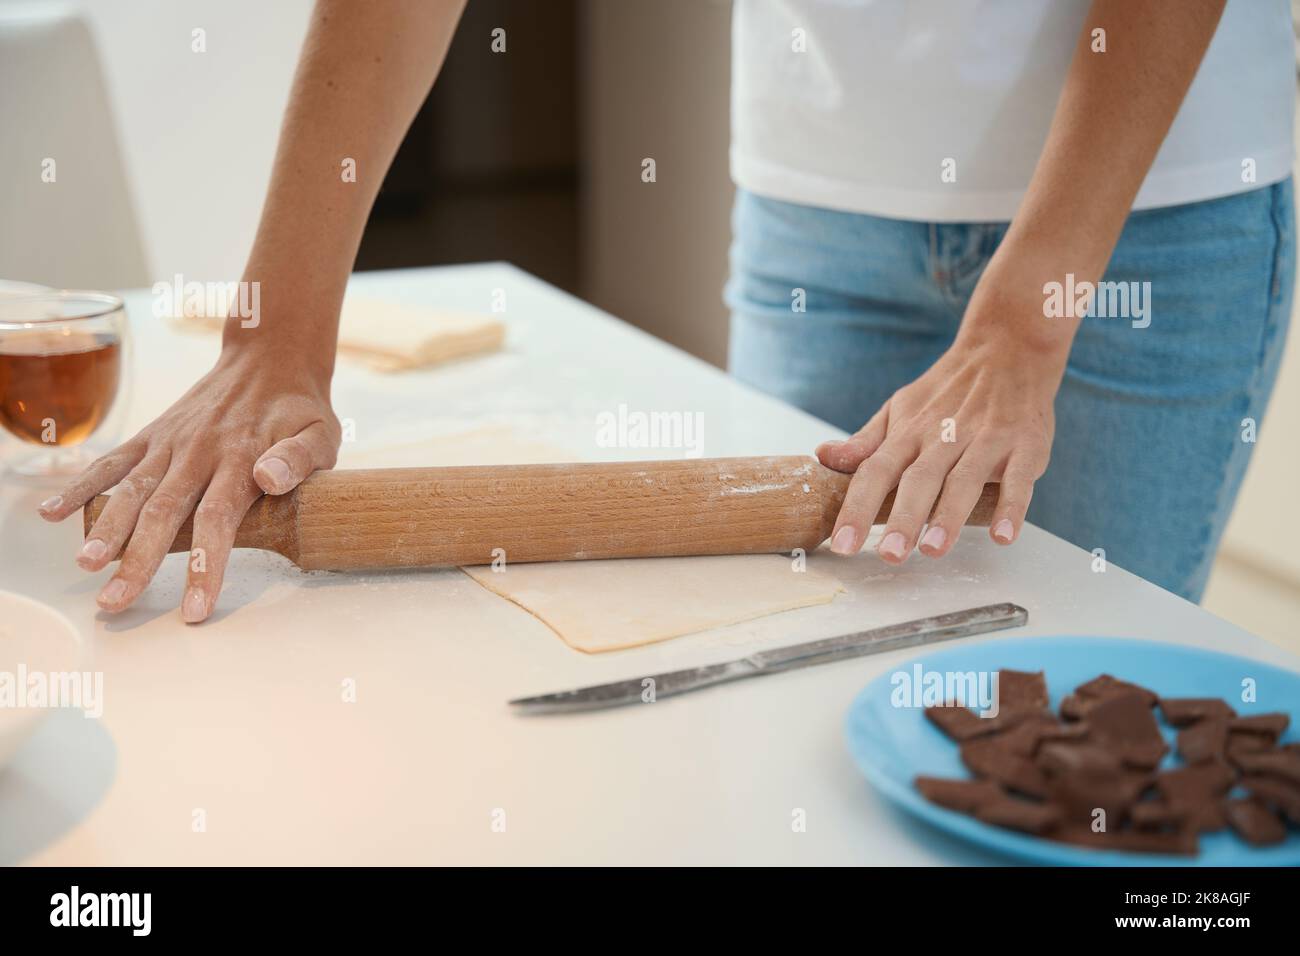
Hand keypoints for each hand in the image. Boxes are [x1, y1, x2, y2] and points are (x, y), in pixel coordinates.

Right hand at [38, 348, 339, 622]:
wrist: (269, 361)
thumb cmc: (299, 411)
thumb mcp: (320, 434)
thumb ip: (300, 459)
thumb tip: (270, 479)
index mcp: (241, 458)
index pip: (218, 519)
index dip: (204, 564)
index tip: (193, 608)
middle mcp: (199, 451)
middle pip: (163, 512)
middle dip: (138, 561)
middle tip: (116, 602)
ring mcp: (171, 443)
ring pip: (131, 490)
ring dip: (106, 529)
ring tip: (86, 565)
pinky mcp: (152, 436)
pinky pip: (112, 462)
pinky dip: (80, 485)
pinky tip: (52, 512)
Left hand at [815, 307, 1063, 562]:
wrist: (1008, 349)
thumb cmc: (947, 391)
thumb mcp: (900, 409)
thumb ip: (865, 441)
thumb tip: (823, 457)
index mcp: (909, 433)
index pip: (875, 472)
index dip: (857, 508)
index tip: (842, 544)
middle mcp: (944, 437)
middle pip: (919, 480)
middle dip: (904, 519)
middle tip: (890, 555)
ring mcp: (986, 440)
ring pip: (964, 481)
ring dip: (949, 516)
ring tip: (933, 550)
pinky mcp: (1025, 446)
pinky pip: (1018, 479)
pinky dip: (1011, 507)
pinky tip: (1003, 535)